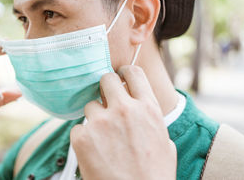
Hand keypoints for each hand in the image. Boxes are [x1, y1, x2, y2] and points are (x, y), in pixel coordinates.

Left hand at [70, 65, 176, 179]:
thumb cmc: (154, 175)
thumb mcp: (165, 142)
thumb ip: (150, 118)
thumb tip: (140, 106)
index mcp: (148, 109)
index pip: (133, 73)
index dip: (124, 73)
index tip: (120, 77)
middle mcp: (124, 109)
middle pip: (105, 79)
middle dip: (105, 89)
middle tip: (106, 102)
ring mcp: (101, 122)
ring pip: (90, 105)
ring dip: (94, 118)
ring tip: (103, 139)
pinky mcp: (82, 138)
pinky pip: (78, 128)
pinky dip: (83, 138)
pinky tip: (94, 152)